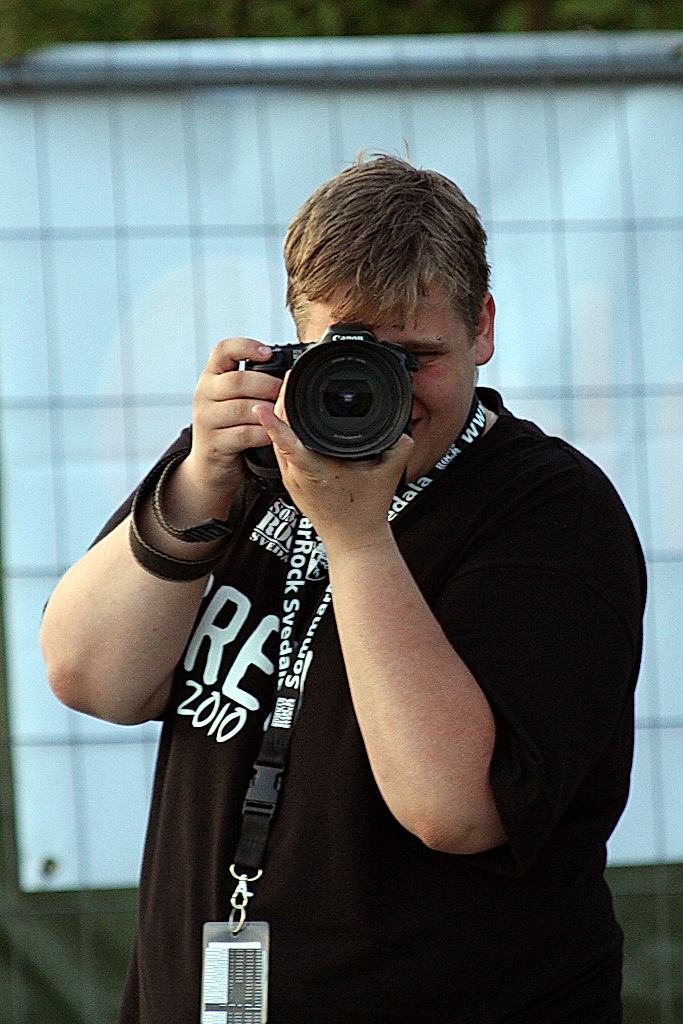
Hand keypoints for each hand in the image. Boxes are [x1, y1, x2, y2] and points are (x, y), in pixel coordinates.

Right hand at [181, 338, 281, 506]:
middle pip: (238, 381)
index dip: (246, 347)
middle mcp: (204, 394)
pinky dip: (263, 433)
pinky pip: (245, 434)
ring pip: (243, 408)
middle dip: (268, 386)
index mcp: (211, 377)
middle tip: (285, 392)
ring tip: (282, 414)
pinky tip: (272, 435)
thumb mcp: (233, 400)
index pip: (223, 350)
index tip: (268, 353)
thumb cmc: (230, 428)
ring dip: (268, 412)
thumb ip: (251, 383)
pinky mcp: (214, 443)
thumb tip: (287, 371)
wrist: (210, 467)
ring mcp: (205, 419)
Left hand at [252, 378, 413, 550]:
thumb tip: (405, 428)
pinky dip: (284, 430)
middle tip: (289, 376)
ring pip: (278, 441)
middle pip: (279, 435)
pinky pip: (282, 450)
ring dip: (280, 415)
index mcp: (317, 472)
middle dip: (279, 403)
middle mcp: (299, 475)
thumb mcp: (389, 474)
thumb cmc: (368, 511)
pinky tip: (289, 416)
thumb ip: (400, 447)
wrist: (354, 542)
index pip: (290, 444)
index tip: (260, 406)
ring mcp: (292, 480)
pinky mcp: (292, 482)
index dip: (274, 425)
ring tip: (288, 388)